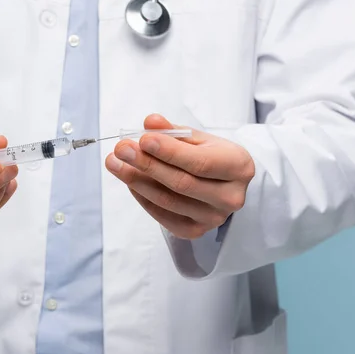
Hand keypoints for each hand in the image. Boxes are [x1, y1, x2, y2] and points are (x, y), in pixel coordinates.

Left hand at [105, 114, 254, 239]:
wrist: (225, 183)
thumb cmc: (211, 156)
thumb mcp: (198, 138)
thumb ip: (173, 131)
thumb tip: (150, 122)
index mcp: (239, 167)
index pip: (200, 162)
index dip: (169, 151)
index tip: (142, 139)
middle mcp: (230, 197)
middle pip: (181, 183)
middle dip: (147, 165)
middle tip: (121, 150)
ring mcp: (213, 218)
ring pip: (168, 201)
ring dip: (137, 181)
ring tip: (115, 164)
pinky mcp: (195, 231)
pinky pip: (162, 216)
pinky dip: (142, 198)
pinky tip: (130, 181)